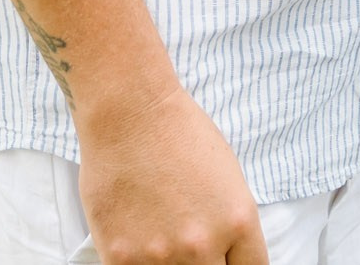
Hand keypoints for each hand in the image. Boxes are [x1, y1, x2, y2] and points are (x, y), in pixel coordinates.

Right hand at [77, 82, 267, 263]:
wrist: (129, 110)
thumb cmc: (177, 132)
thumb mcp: (228, 178)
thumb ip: (229, 226)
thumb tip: (225, 255)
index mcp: (238, 222)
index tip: (224, 260)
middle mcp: (203, 245)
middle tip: (189, 248)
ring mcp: (161, 255)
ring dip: (168, 264)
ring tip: (158, 237)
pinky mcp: (121, 257)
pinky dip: (136, 263)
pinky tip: (135, 240)